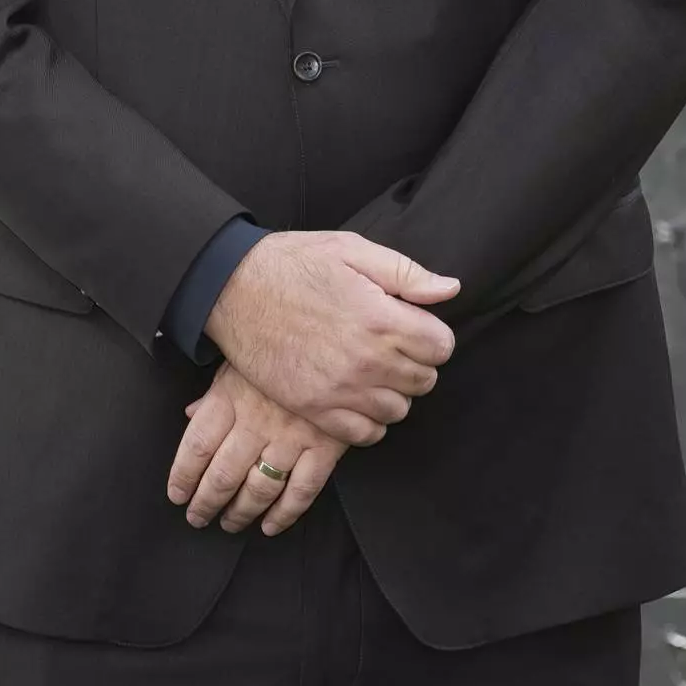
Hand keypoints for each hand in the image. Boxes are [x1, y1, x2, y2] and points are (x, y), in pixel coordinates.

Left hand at [168, 364, 347, 535]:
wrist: (336, 339)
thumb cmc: (281, 347)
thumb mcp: (240, 360)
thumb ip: (215, 392)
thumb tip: (190, 414)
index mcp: (232, 397)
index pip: (197, 446)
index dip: (183, 476)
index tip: (177, 494)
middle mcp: (257, 422)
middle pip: (223, 476)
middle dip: (206, 503)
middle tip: (197, 517)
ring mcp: (292, 437)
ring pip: (259, 489)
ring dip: (240, 513)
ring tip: (229, 523)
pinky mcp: (325, 447)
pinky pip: (301, 491)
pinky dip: (285, 515)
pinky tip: (270, 525)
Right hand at [206, 231, 458, 445]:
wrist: (234, 288)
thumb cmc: (296, 263)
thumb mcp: (352, 250)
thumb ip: (407, 273)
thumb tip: (450, 289)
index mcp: (381, 318)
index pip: (442, 346)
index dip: (431, 333)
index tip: (411, 324)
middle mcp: (366, 361)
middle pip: (424, 381)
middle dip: (415, 361)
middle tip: (389, 342)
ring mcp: (340, 391)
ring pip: (399, 411)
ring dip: (392, 391)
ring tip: (371, 367)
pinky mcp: (315, 410)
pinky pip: (365, 435)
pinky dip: (368, 419)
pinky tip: (355, 393)